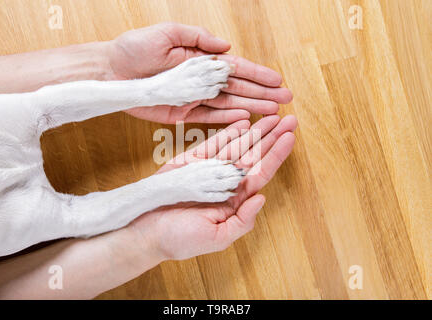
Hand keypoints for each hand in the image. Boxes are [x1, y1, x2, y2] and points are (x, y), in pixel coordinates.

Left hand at [107, 23, 292, 123]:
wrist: (111, 71)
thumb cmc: (135, 48)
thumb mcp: (167, 33)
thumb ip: (197, 38)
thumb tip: (224, 47)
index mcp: (200, 59)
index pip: (236, 68)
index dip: (258, 74)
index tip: (278, 80)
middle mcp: (200, 79)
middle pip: (238, 88)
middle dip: (263, 93)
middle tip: (286, 100)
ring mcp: (193, 98)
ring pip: (228, 104)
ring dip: (251, 108)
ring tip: (273, 112)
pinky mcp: (181, 114)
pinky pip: (208, 118)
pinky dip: (227, 120)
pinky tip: (245, 121)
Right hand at [124, 115, 296, 259]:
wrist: (147, 232)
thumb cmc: (181, 240)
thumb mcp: (218, 237)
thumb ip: (243, 220)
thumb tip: (261, 198)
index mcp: (235, 200)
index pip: (261, 173)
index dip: (277, 154)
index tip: (291, 137)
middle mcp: (225, 182)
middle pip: (254, 155)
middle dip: (271, 137)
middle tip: (289, 119)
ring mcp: (209, 170)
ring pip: (237, 146)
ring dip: (254, 131)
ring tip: (271, 116)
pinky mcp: (191, 162)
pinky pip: (213, 144)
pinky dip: (227, 133)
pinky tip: (243, 123)